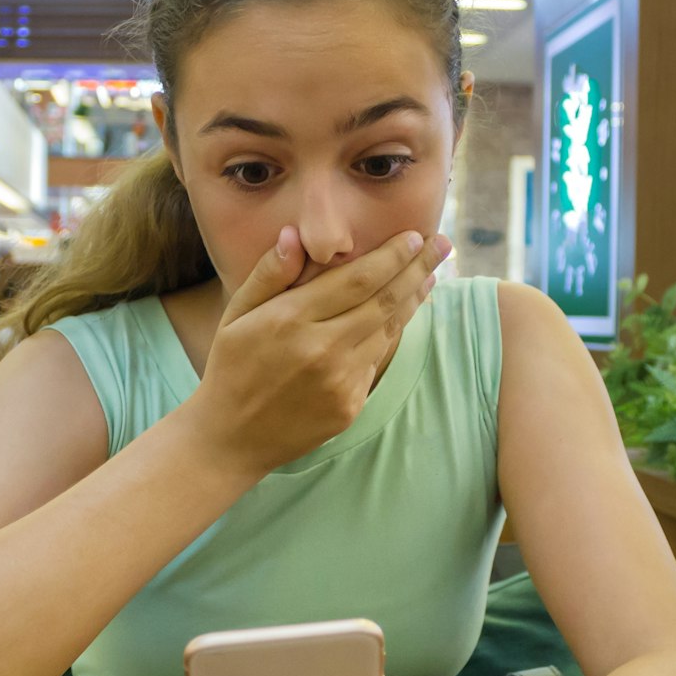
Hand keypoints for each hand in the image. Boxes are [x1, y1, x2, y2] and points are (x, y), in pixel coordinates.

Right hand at [181, 227, 452, 475]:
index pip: (357, 279)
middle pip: (384, 300)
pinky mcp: (349, 406)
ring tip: (431, 274)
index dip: (391, 256)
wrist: (231, 439)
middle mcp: (321, 349)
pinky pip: (377, 361)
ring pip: (388, 330)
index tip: (414, 236)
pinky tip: (403, 313)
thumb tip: (295, 236)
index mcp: (290, 320)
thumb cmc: (232, 367)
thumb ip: (268, 274)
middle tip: (443, 244)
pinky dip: (393, 333)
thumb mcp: (236, 315)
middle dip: (418, 268)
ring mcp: (339, 381)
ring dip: (414, 299)